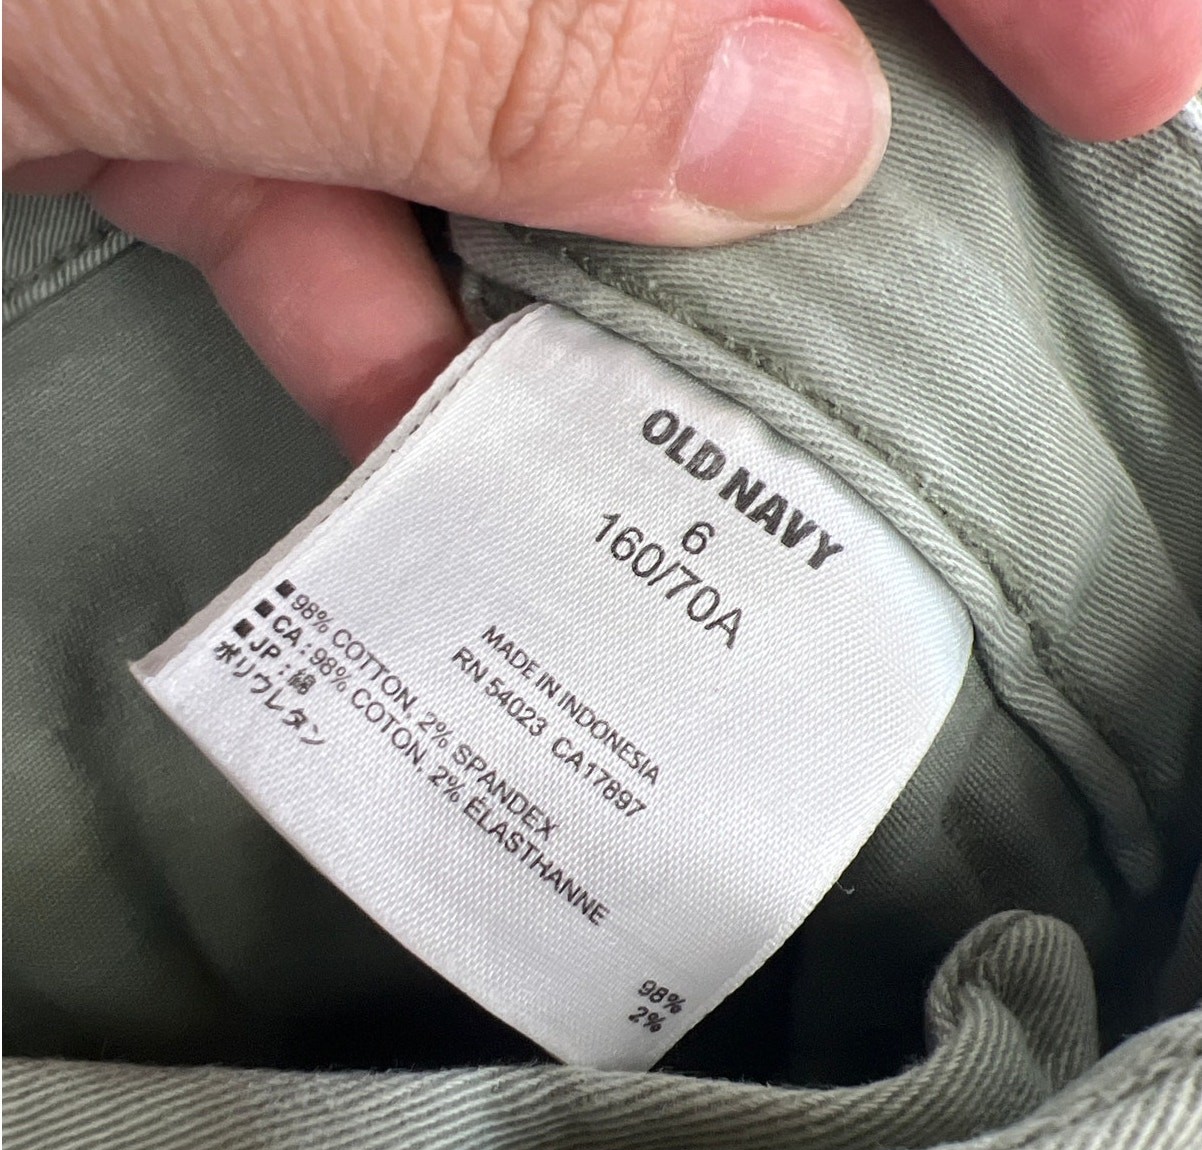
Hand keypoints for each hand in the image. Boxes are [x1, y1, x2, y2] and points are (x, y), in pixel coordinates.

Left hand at [6, 0, 1199, 459]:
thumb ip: (500, 16)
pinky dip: (371, 299)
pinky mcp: (136, 50)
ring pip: (500, 73)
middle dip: (820, 78)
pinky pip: (309, 173)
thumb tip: (789, 132)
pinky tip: (426, 413)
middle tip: (990, 207)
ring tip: (699, 382)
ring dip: (598, 236)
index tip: (1140, 62)